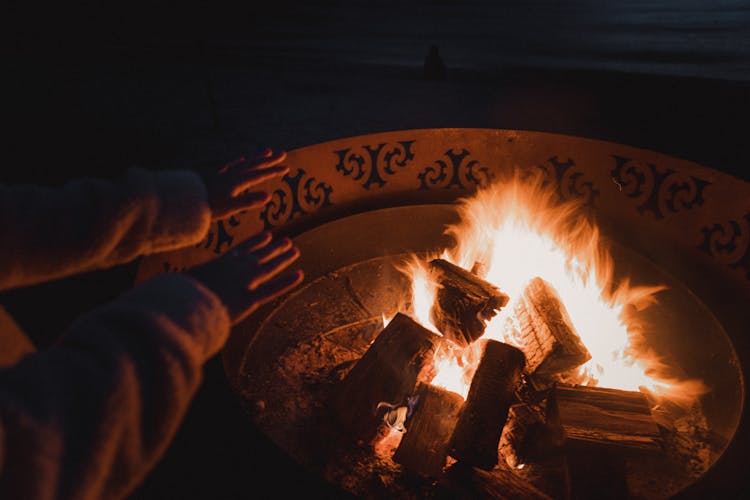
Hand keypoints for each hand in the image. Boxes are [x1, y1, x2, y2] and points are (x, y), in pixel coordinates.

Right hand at [187, 231, 303, 324]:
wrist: (184, 304)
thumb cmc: (180, 293)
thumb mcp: (185, 279)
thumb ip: (193, 277)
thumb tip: (185, 278)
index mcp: (221, 261)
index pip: (243, 248)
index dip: (257, 242)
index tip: (267, 235)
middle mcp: (236, 268)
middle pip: (260, 255)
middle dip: (274, 248)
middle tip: (287, 242)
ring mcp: (245, 282)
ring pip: (269, 267)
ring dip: (283, 259)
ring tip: (295, 251)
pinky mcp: (249, 298)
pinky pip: (272, 289)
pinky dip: (287, 282)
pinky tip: (299, 275)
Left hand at [203, 148, 288, 220]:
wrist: (186, 201)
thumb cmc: (209, 207)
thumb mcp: (230, 207)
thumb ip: (248, 201)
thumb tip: (268, 196)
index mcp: (238, 181)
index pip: (260, 175)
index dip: (274, 171)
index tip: (287, 167)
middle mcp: (232, 174)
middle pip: (254, 165)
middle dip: (269, 160)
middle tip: (282, 153)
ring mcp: (224, 174)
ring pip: (244, 163)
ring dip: (256, 158)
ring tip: (266, 152)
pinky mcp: (216, 176)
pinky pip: (231, 166)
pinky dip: (239, 162)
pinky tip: (241, 160)